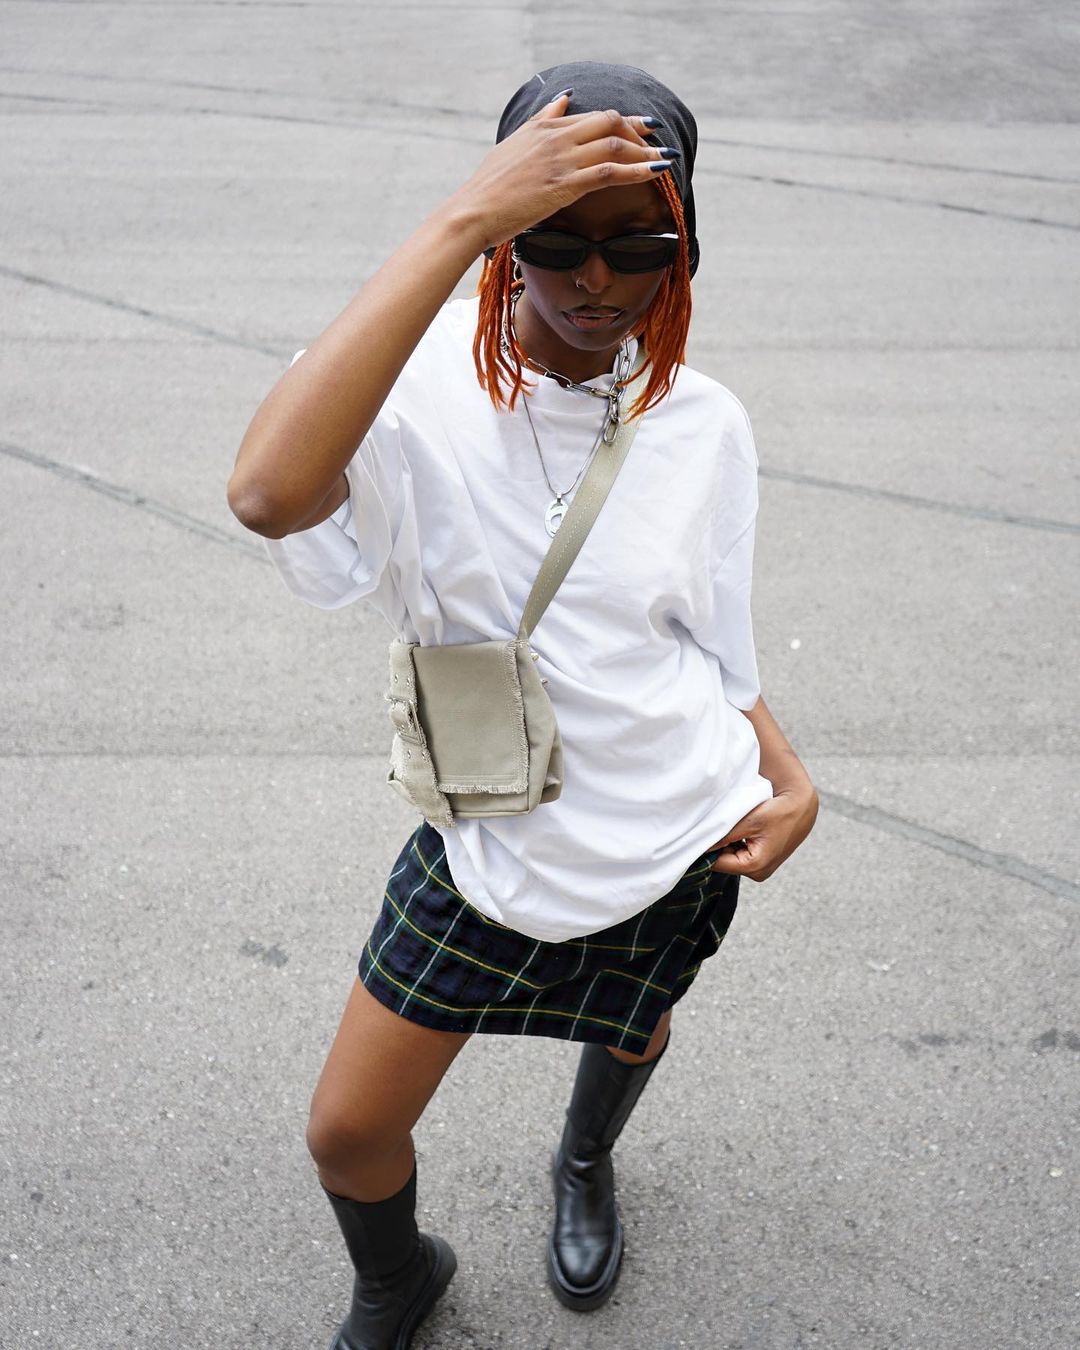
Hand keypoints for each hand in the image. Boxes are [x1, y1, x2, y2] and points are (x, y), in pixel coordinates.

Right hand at [449, 92, 673, 253]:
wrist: (474, 209)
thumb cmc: (489, 186)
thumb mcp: (515, 143)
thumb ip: (542, 119)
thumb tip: (563, 97)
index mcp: (544, 126)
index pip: (592, 115)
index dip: (621, 119)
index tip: (641, 124)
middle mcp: (556, 136)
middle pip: (609, 122)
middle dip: (638, 129)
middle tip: (657, 138)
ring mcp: (562, 159)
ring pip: (614, 144)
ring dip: (644, 151)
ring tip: (664, 158)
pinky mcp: (566, 184)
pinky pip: (611, 171)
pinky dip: (638, 169)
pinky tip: (656, 172)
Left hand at [708, 785, 818, 882]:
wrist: (800, 808)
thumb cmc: (777, 812)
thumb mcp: (749, 821)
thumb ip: (724, 835)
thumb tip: (701, 844)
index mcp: (755, 866)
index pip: (717, 863)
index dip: (705, 849)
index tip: (698, 834)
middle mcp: (758, 873)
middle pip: (724, 863)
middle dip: (717, 846)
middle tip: (715, 826)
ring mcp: (760, 870)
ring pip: (730, 859)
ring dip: (726, 845)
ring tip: (732, 826)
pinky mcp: (761, 864)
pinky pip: (739, 856)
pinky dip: (735, 845)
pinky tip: (739, 831)